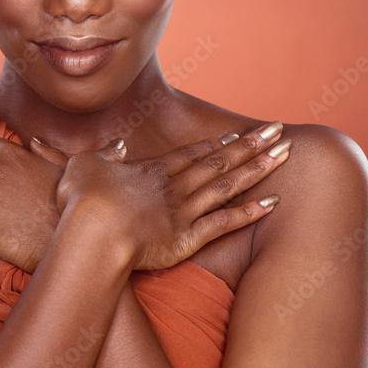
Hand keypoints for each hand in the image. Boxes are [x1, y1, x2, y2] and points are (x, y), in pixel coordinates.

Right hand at [55, 123, 289, 271]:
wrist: (91, 231)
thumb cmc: (82, 200)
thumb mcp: (84, 165)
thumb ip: (105, 155)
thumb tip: (117, 147)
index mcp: (152, 170)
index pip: (193, 154)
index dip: (217, 144)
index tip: (239, 135)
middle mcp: (175, 186)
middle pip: (220, 161)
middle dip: (251, 144)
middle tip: (278, 129)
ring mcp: (184, 210)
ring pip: (229, 185)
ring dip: (258, 168)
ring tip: (285, 153)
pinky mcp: (189, 237)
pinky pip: (226, 222)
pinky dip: (251, 213)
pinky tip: (274, 203)